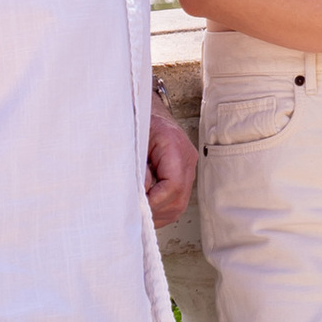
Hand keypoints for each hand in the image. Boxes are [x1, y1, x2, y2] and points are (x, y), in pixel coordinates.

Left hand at [145, 95, 197, 227]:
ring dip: (158, 213)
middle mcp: (186, 159)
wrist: (145, 108)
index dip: (155, 201)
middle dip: (155, 210)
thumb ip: (138, 167)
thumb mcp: (133, 141)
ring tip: (138, 213)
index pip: (173, 185)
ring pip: (179, 204)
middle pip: (179, 199)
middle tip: (134, 214)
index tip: (136, 206)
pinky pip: (177, 201)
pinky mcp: (183, 175)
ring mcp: (187, 169)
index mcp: (175, 146)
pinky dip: (161, 210)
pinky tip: (146, 208)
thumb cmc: (137, 122)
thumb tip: (141, 193)